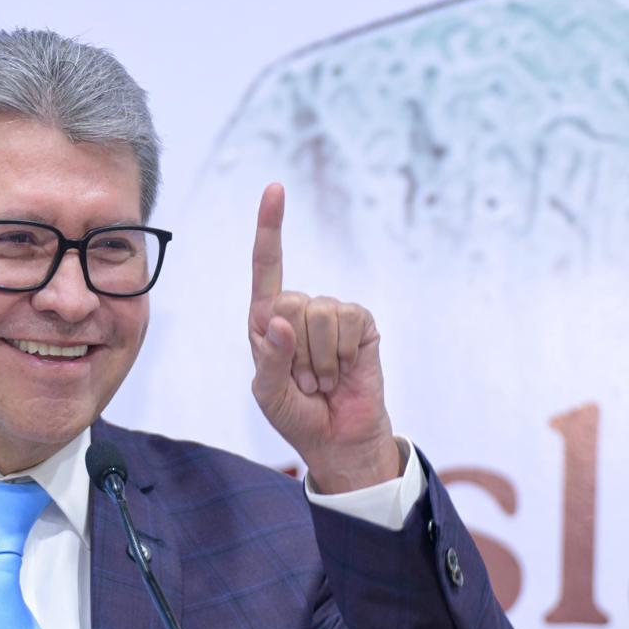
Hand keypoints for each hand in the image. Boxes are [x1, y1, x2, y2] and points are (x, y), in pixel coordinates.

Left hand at [248, 183, 400, 491]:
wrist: (339, 440)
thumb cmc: (296, 416)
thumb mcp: (269, 395)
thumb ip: (270, 360)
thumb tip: (278, 322)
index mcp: (266, 320)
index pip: (266, 267)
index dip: (270, 228)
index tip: (276, 189)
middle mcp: (298, 310)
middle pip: (291, 301)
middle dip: (295, 350)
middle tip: (303, 380)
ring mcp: (332, 315)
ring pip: (320, 312)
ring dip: (319, 359)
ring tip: (322, 380)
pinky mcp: (361, 324)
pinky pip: (349, 321)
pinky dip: (343, 354)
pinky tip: (344, 371)